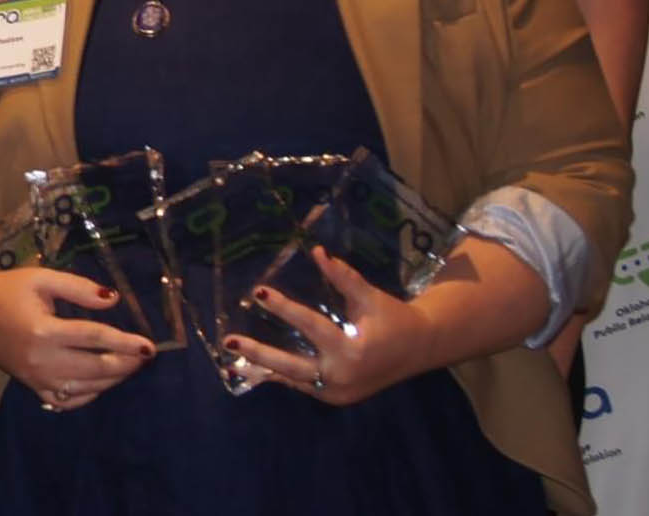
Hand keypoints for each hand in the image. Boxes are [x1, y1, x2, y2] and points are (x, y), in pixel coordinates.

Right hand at [0, 267, 155, 411]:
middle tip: (143, 356)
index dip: (124, 343)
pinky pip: (66, 401)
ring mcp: (35, 378)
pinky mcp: (31, 386)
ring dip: (112, 380)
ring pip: (85, 389)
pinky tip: (99, 382)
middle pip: (94, 369)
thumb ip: (78, 287)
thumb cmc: (7, 290)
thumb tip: (113, 300)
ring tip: (128, 366)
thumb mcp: (41, 279)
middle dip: (125, 364)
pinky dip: (88, 396)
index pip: (93, 339)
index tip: (149, 345)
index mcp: (42, 330)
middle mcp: (40, 360)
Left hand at [227, 247, 435, 405]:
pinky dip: (279, 377)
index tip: (259, 292)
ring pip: (293, 379)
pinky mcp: (335, 396)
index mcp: (352, 350)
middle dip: (259, 354)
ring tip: (229, 361)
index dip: (284, 308)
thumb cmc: (394, 319)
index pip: (310, 326)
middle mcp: (342, 375)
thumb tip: (318, 251)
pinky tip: (253, 369)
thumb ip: (344, 277)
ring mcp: (338, 391)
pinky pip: (302, 385)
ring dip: (262, 368)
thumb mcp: (369, 297)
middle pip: (292, 365)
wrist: (419, 349)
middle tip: (229, 341)